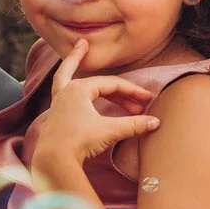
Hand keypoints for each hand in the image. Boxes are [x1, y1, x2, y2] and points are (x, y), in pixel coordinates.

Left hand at [29, 42, 159, 180]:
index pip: (112, 85)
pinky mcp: (57, 115)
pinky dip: (69, 81)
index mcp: (78, 89)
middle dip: (110, 78)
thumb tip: (156, 122)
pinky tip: (75, 84)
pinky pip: (63, 90)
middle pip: (93, 79)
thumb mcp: (109, 131)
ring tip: (80, 48)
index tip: (147, 99)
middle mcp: (66, 92)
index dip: (132, 91)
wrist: (53, 161)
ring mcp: (59, 103)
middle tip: (93, 50)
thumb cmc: (78, 142)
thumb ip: (133, 125)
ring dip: (74, 62)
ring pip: (67, 76)